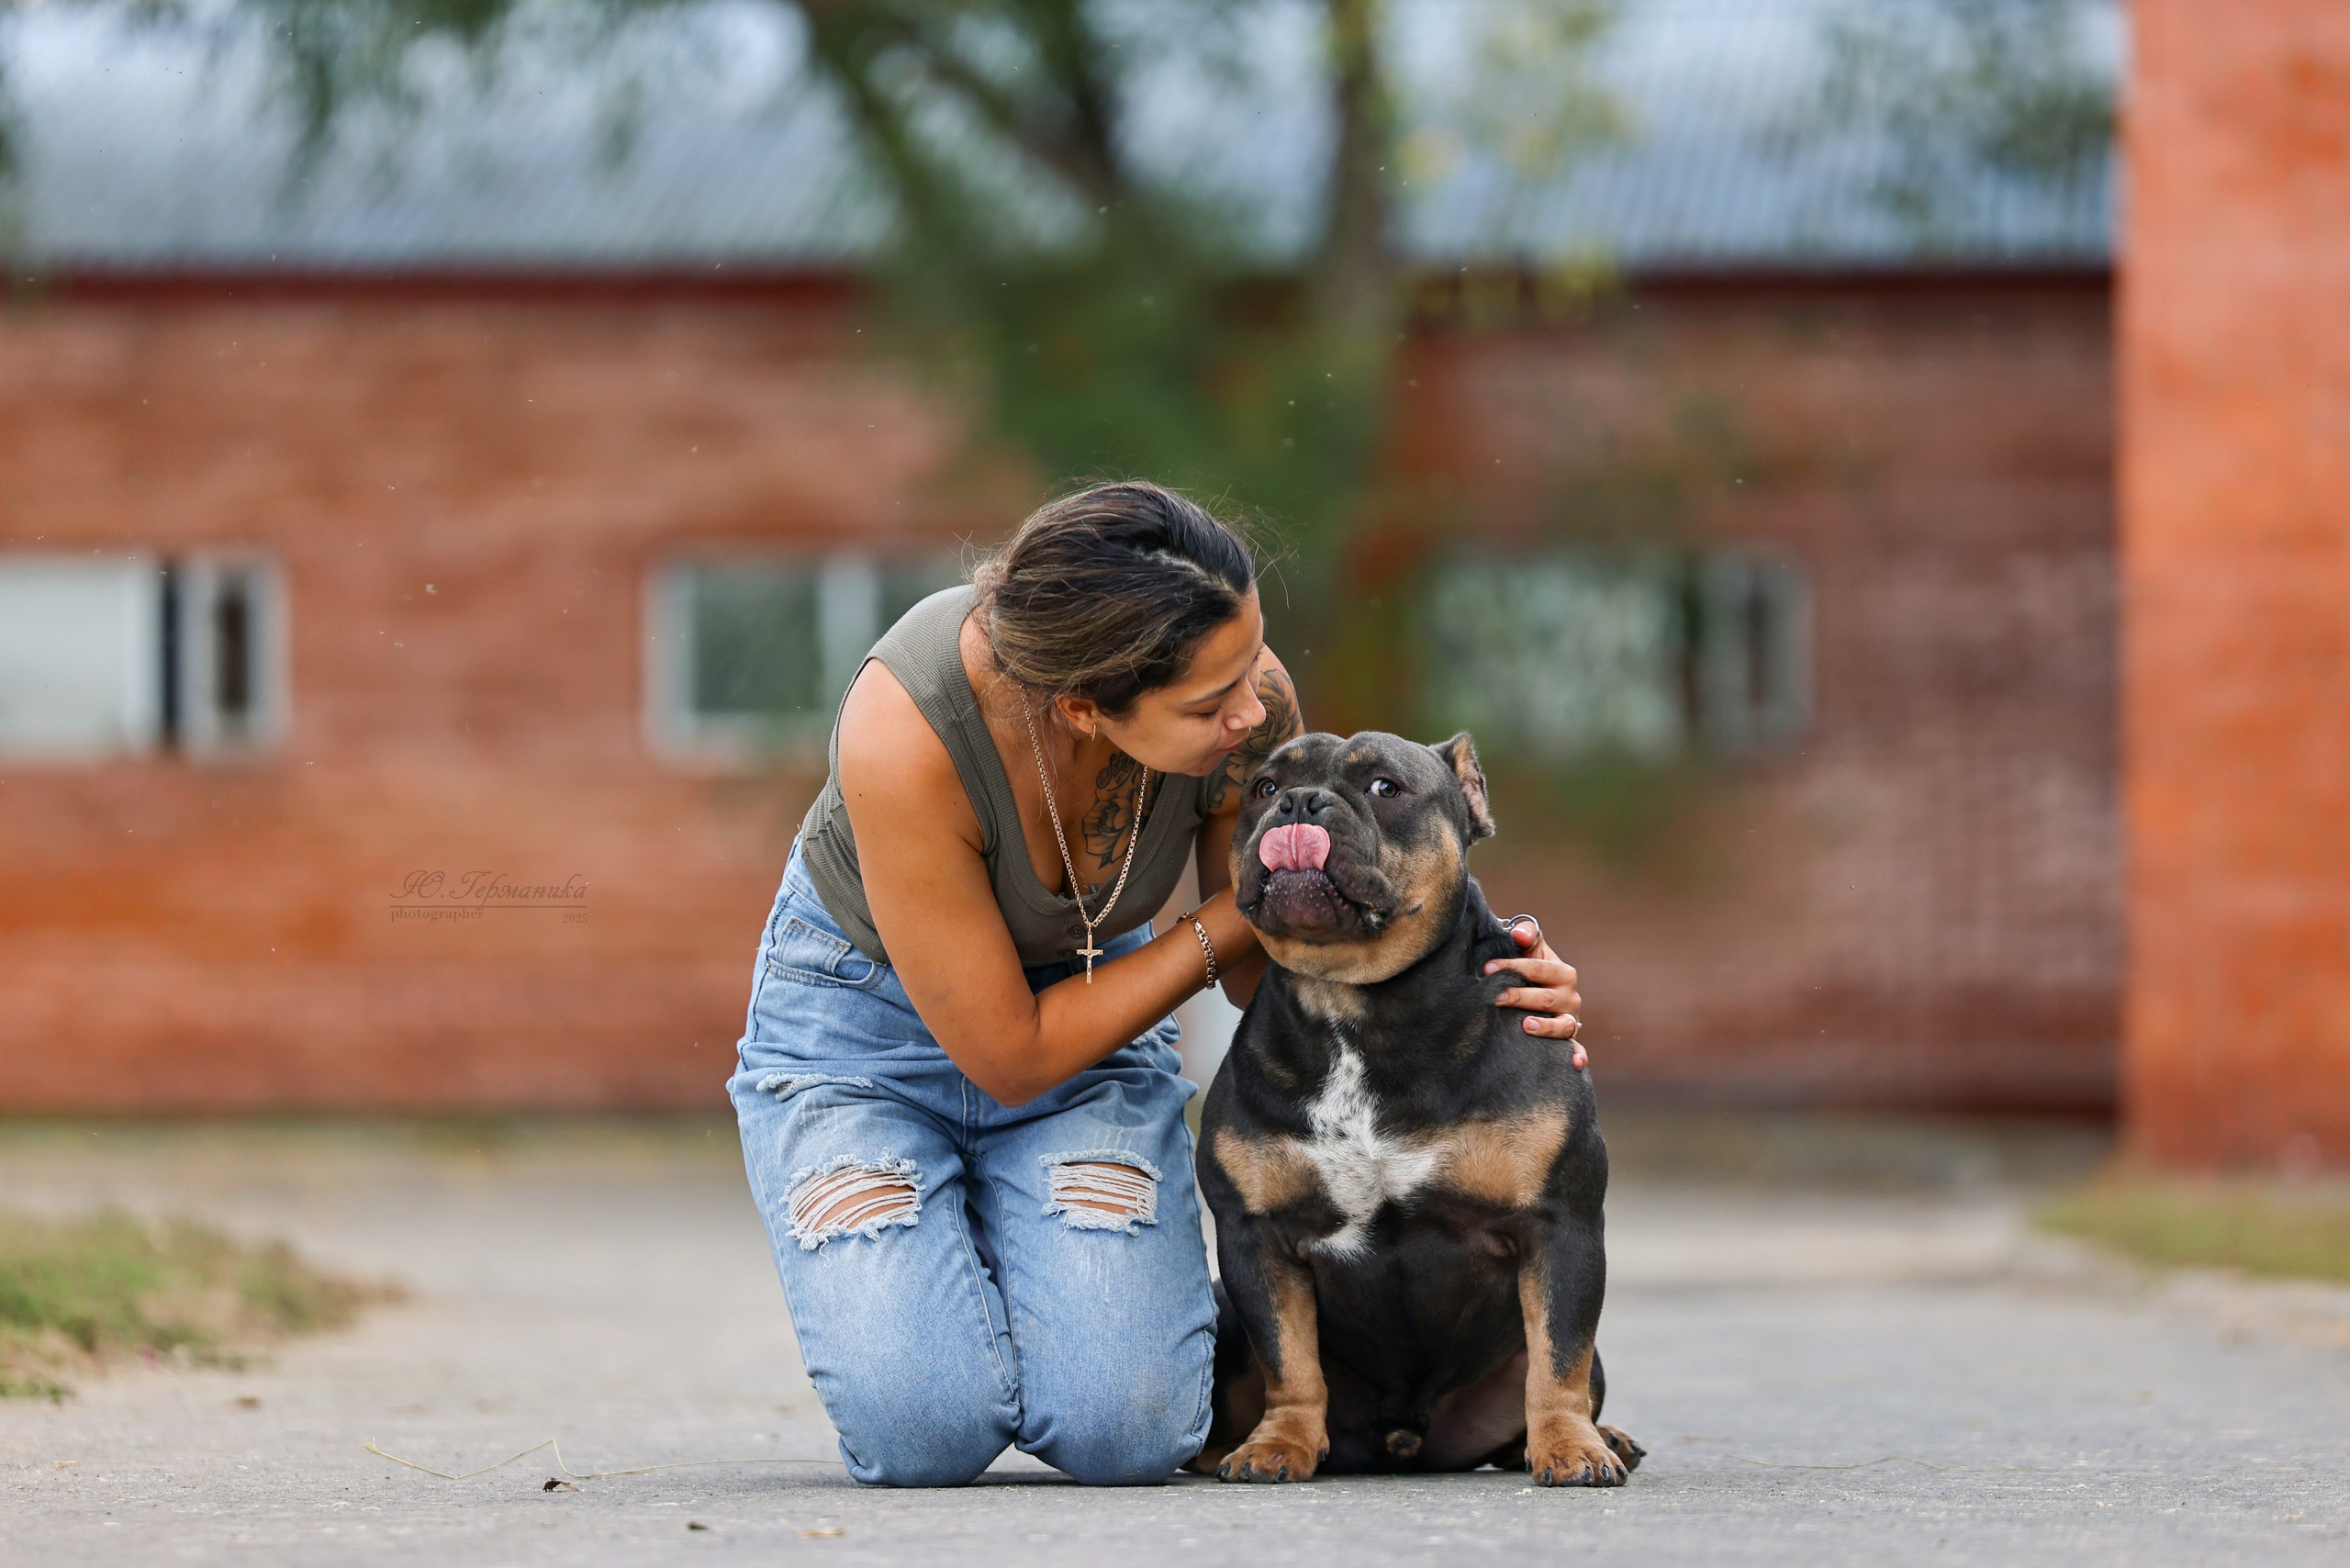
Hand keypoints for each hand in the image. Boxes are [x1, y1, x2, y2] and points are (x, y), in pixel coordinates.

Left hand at [1485, 919, 1586, 1069]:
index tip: (1487, 968)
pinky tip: (1574, 1064)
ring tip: (1525, 1025)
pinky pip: (1576, 1048)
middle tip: (1496, 997)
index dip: (1512, 967)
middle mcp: (1570, 996)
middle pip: (1545, 998)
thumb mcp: (1532, 949)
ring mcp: (1570, 1019)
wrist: (1542, 990)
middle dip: (1520, 997)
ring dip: (1546, 1027)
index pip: (1537, 969)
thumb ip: (1526, 934)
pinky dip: (1577, 1056)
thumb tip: (1519, 935)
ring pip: (1562, 1025)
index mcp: (1563, 972)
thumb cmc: (1531, 968)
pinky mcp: (1569, 1038)